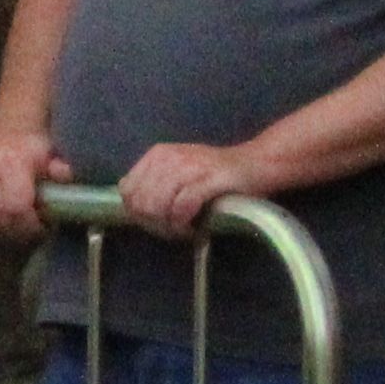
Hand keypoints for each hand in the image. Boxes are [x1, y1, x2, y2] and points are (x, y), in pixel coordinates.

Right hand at [0, 124, 66, 241]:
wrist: (9, 130)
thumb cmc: (32, 147)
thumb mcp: (51, 156)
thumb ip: (59, 169)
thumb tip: (64, 174)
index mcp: (10, 162)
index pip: (16, 207)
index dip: (29, 223)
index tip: (41, 226)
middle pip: (1, 217)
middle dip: (19, 228)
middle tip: (31, 227)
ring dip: (3, 227)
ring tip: (17, 223)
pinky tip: (1, 218)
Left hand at [113, 140, 261, 239]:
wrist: (256, 164)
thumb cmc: (215, 175)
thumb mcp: (177, 173)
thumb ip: (152, 184)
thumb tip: (128, 203)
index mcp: (157, 154)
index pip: (127, 192)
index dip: (138, 213)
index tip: (157, 222)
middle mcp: (169, 157)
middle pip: (141, 203)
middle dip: (154, 223)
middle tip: (173, 229)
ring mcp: (189, 166)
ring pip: (157, 206)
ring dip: (169, 226)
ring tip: (184, 229)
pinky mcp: (208, 179)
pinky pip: (181, 207)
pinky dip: (184, 224)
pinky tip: (193, 228)